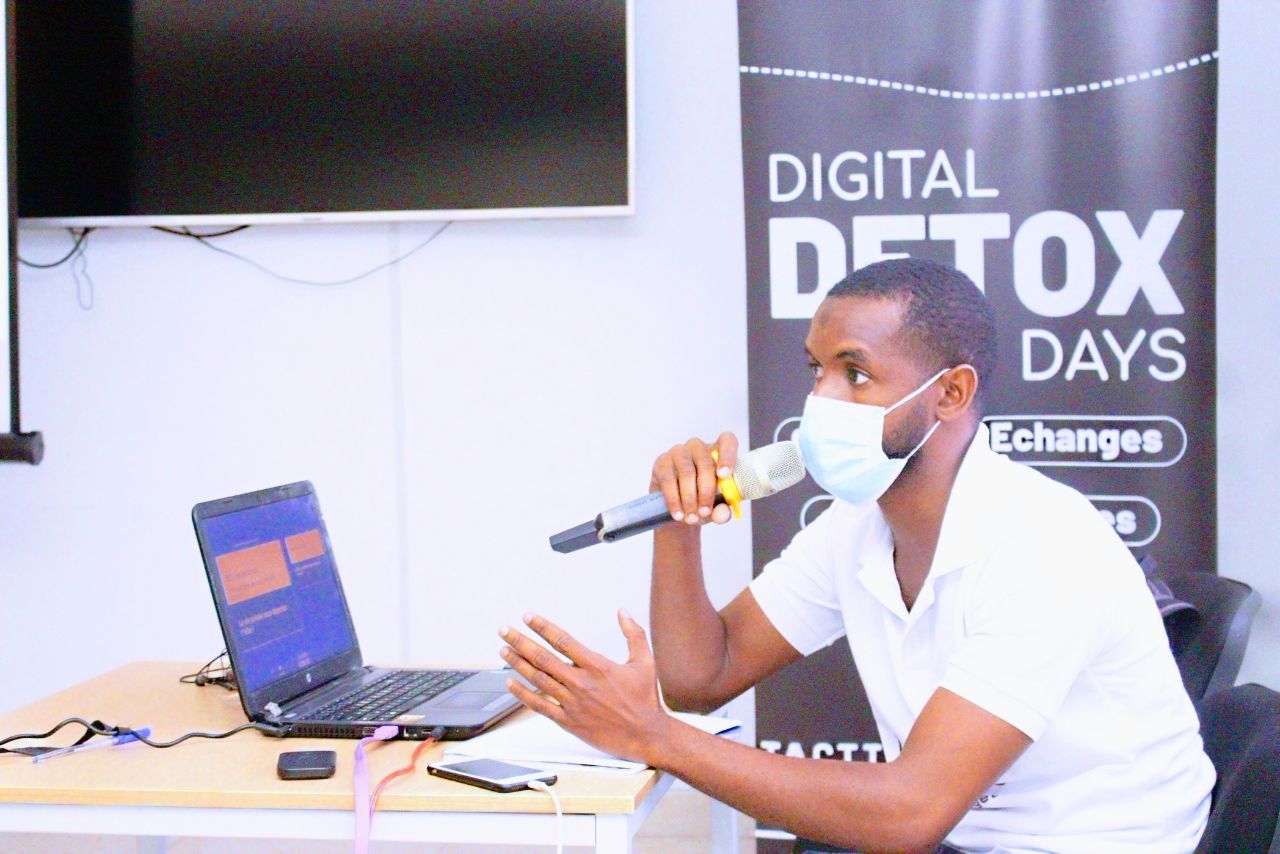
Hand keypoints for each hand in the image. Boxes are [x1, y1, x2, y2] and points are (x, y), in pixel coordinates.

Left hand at [498, 610, 673, 764]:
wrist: (647, 736)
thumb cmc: (646, 700)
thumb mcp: (645, 662)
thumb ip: (633, 634)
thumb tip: (623, 612)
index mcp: (597, 666)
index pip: (563, 640)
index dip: (543, 627)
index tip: (528, 617)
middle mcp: (581, 683)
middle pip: (543, 658)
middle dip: (520, 641)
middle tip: (504, 630)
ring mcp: (572, 703)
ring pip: (538, 679)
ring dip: (518, 663)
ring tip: (503, 651)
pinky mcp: (569, 722)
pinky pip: (540, 706)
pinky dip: (523, 694)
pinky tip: (510, 683)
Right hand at [650, 432, 738, 525]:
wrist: (678, 509)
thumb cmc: (702, 502)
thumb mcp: (715, 509)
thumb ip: (722, 511)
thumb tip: (723, 513)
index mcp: (718, 452)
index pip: (727, 441)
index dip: (728, 455)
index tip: (724, 475)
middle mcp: (698, 448)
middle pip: (706, 463)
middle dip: (706, 491)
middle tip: (705, 512)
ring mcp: (679, 452)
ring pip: (687, 472)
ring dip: (689, 498)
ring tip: (691, 518)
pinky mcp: (662, 462)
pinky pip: (668, 480)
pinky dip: (674, 500)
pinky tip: (678, 514)